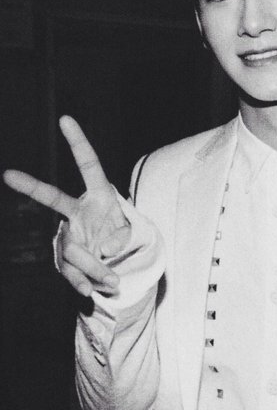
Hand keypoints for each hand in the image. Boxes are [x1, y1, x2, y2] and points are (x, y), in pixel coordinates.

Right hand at [3, 116, 129, 296]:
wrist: (118, 266)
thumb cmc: (126, 240)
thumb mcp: (132, 237)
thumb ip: (121, 240)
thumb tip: (102, 250)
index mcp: (100, 195)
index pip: (89, 165)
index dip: (78, 142)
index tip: (65, 119)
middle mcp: (78, 211)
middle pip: (53, 198)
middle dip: (31, 187)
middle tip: (8, 175)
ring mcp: (67, 233)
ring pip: (72, 248)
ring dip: (95, 267)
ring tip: (113, 280)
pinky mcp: (63, 257)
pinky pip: (69, 271)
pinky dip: (81, 282)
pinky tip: (90, 290)